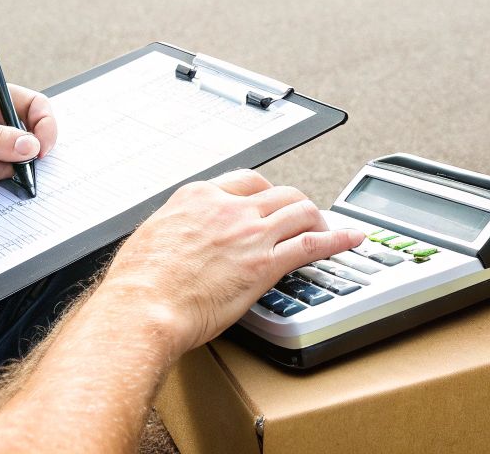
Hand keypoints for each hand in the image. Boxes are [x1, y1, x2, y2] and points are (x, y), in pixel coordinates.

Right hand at [94, 168, 366, 358]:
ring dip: (319, 217)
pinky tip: (351, 240)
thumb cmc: (138, 284)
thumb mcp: (151, 236)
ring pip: (301, 210)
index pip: (247, 182)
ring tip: (327, 227)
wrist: (142, 308)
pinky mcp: (265, 265)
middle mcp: (229, 209)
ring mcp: (250, 234)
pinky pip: (313, 244)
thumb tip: (179, 235)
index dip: (266, 193)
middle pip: (279, 192)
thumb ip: (176, 228)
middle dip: (295, 203)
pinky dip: (338, 239)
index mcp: (198, 197)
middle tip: (302, 216)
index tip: (271, 202)